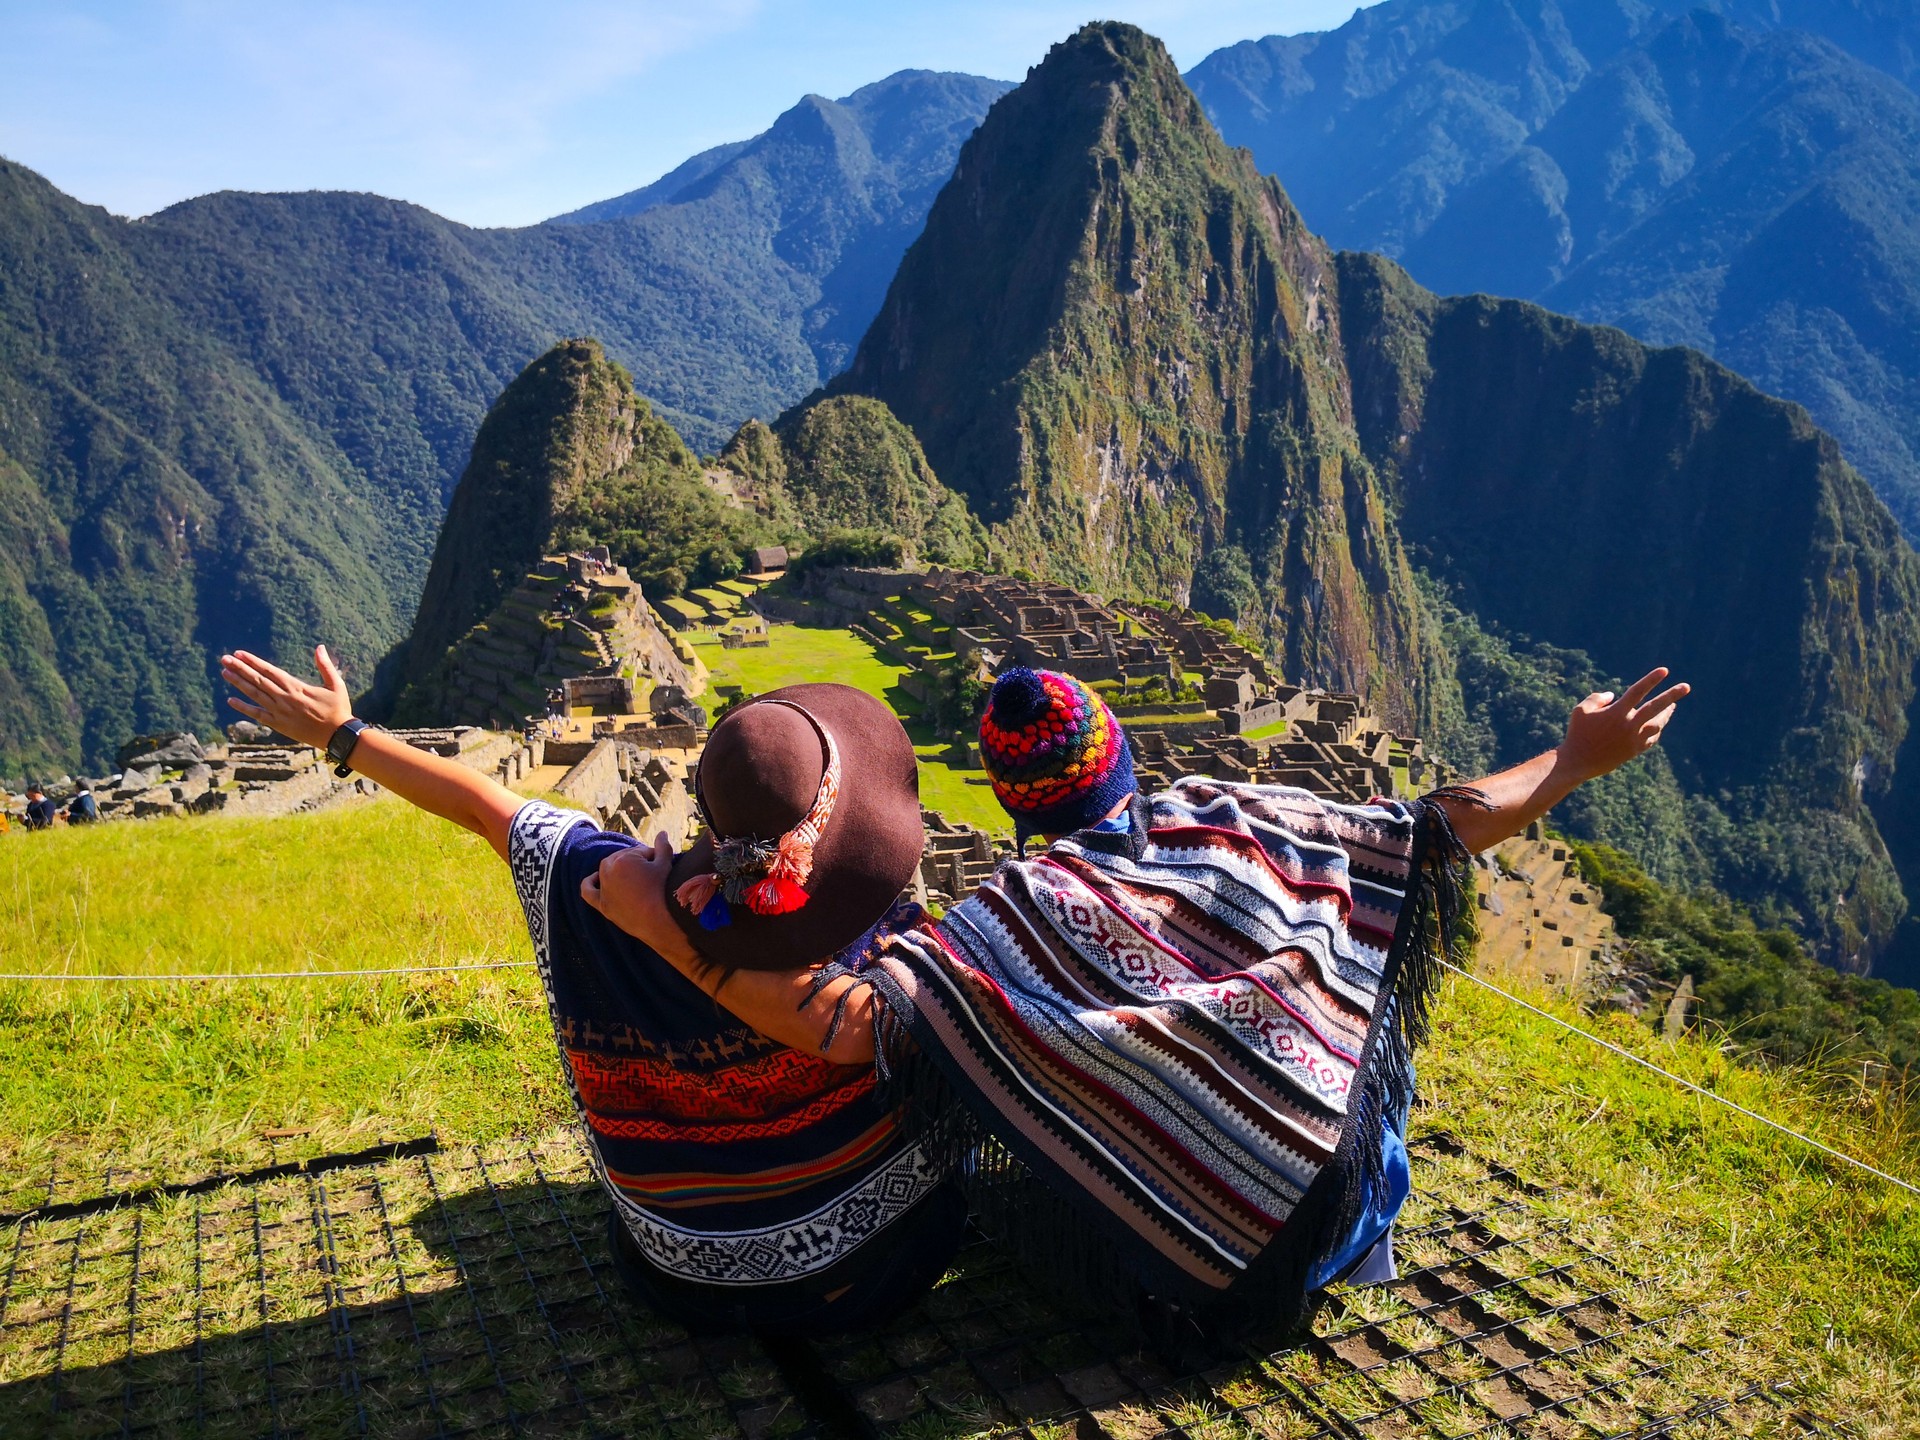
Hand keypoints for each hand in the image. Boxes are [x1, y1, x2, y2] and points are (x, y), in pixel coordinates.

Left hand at [220, 646, 352, 749]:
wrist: (337, 736)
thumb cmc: (339, 709)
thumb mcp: (336, 685)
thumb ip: (326, 666)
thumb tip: (319, 647)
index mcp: (296, 687)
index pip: (269, 671)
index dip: (253, 661)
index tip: (239, 653)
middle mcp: (284, 698)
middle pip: (257, 680)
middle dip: (240, 668)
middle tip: (225, 659)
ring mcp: (280, 712)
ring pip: (254, 695)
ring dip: (238, 683)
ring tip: (224, 673)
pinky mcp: (279, 725)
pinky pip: (257, 715)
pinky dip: (243, 708)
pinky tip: (231, 700)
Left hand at [581, 832, 701, 968]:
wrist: (660, 922)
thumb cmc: (663, 891)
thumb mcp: (665, 865)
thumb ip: (662, 847)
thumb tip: (662, 833)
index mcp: (623, 859)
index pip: (640, 852)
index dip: (654, 858)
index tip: (663, 866)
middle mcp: (609, 871)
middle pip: (623, 859)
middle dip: (637, 862)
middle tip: (652, 874)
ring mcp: (604, 888)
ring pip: (607, 871)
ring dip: (618, 870)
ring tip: (635, 876)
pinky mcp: (602, 904)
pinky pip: (588, 891)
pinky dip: (590, 883)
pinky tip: (595, 879)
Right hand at [1557, 667, 1689, 783]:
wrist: (1578, 762)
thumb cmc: (1577, 733)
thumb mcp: (1580, 710)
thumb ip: (1597, 698)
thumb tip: (1613, 695)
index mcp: (1616, 712)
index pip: (1638, 691)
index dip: (1651, 680)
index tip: (1664, 671)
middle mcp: (1629, 725)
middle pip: (1655, 707)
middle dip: (1672, 696)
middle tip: (1686, 687)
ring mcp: (1633, 739)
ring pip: (1657, 725)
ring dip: (1666, 714)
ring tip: (1672, 707)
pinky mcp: (1634, 751)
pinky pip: (1651, 739)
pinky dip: (1655, 731)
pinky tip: (1657, 726)